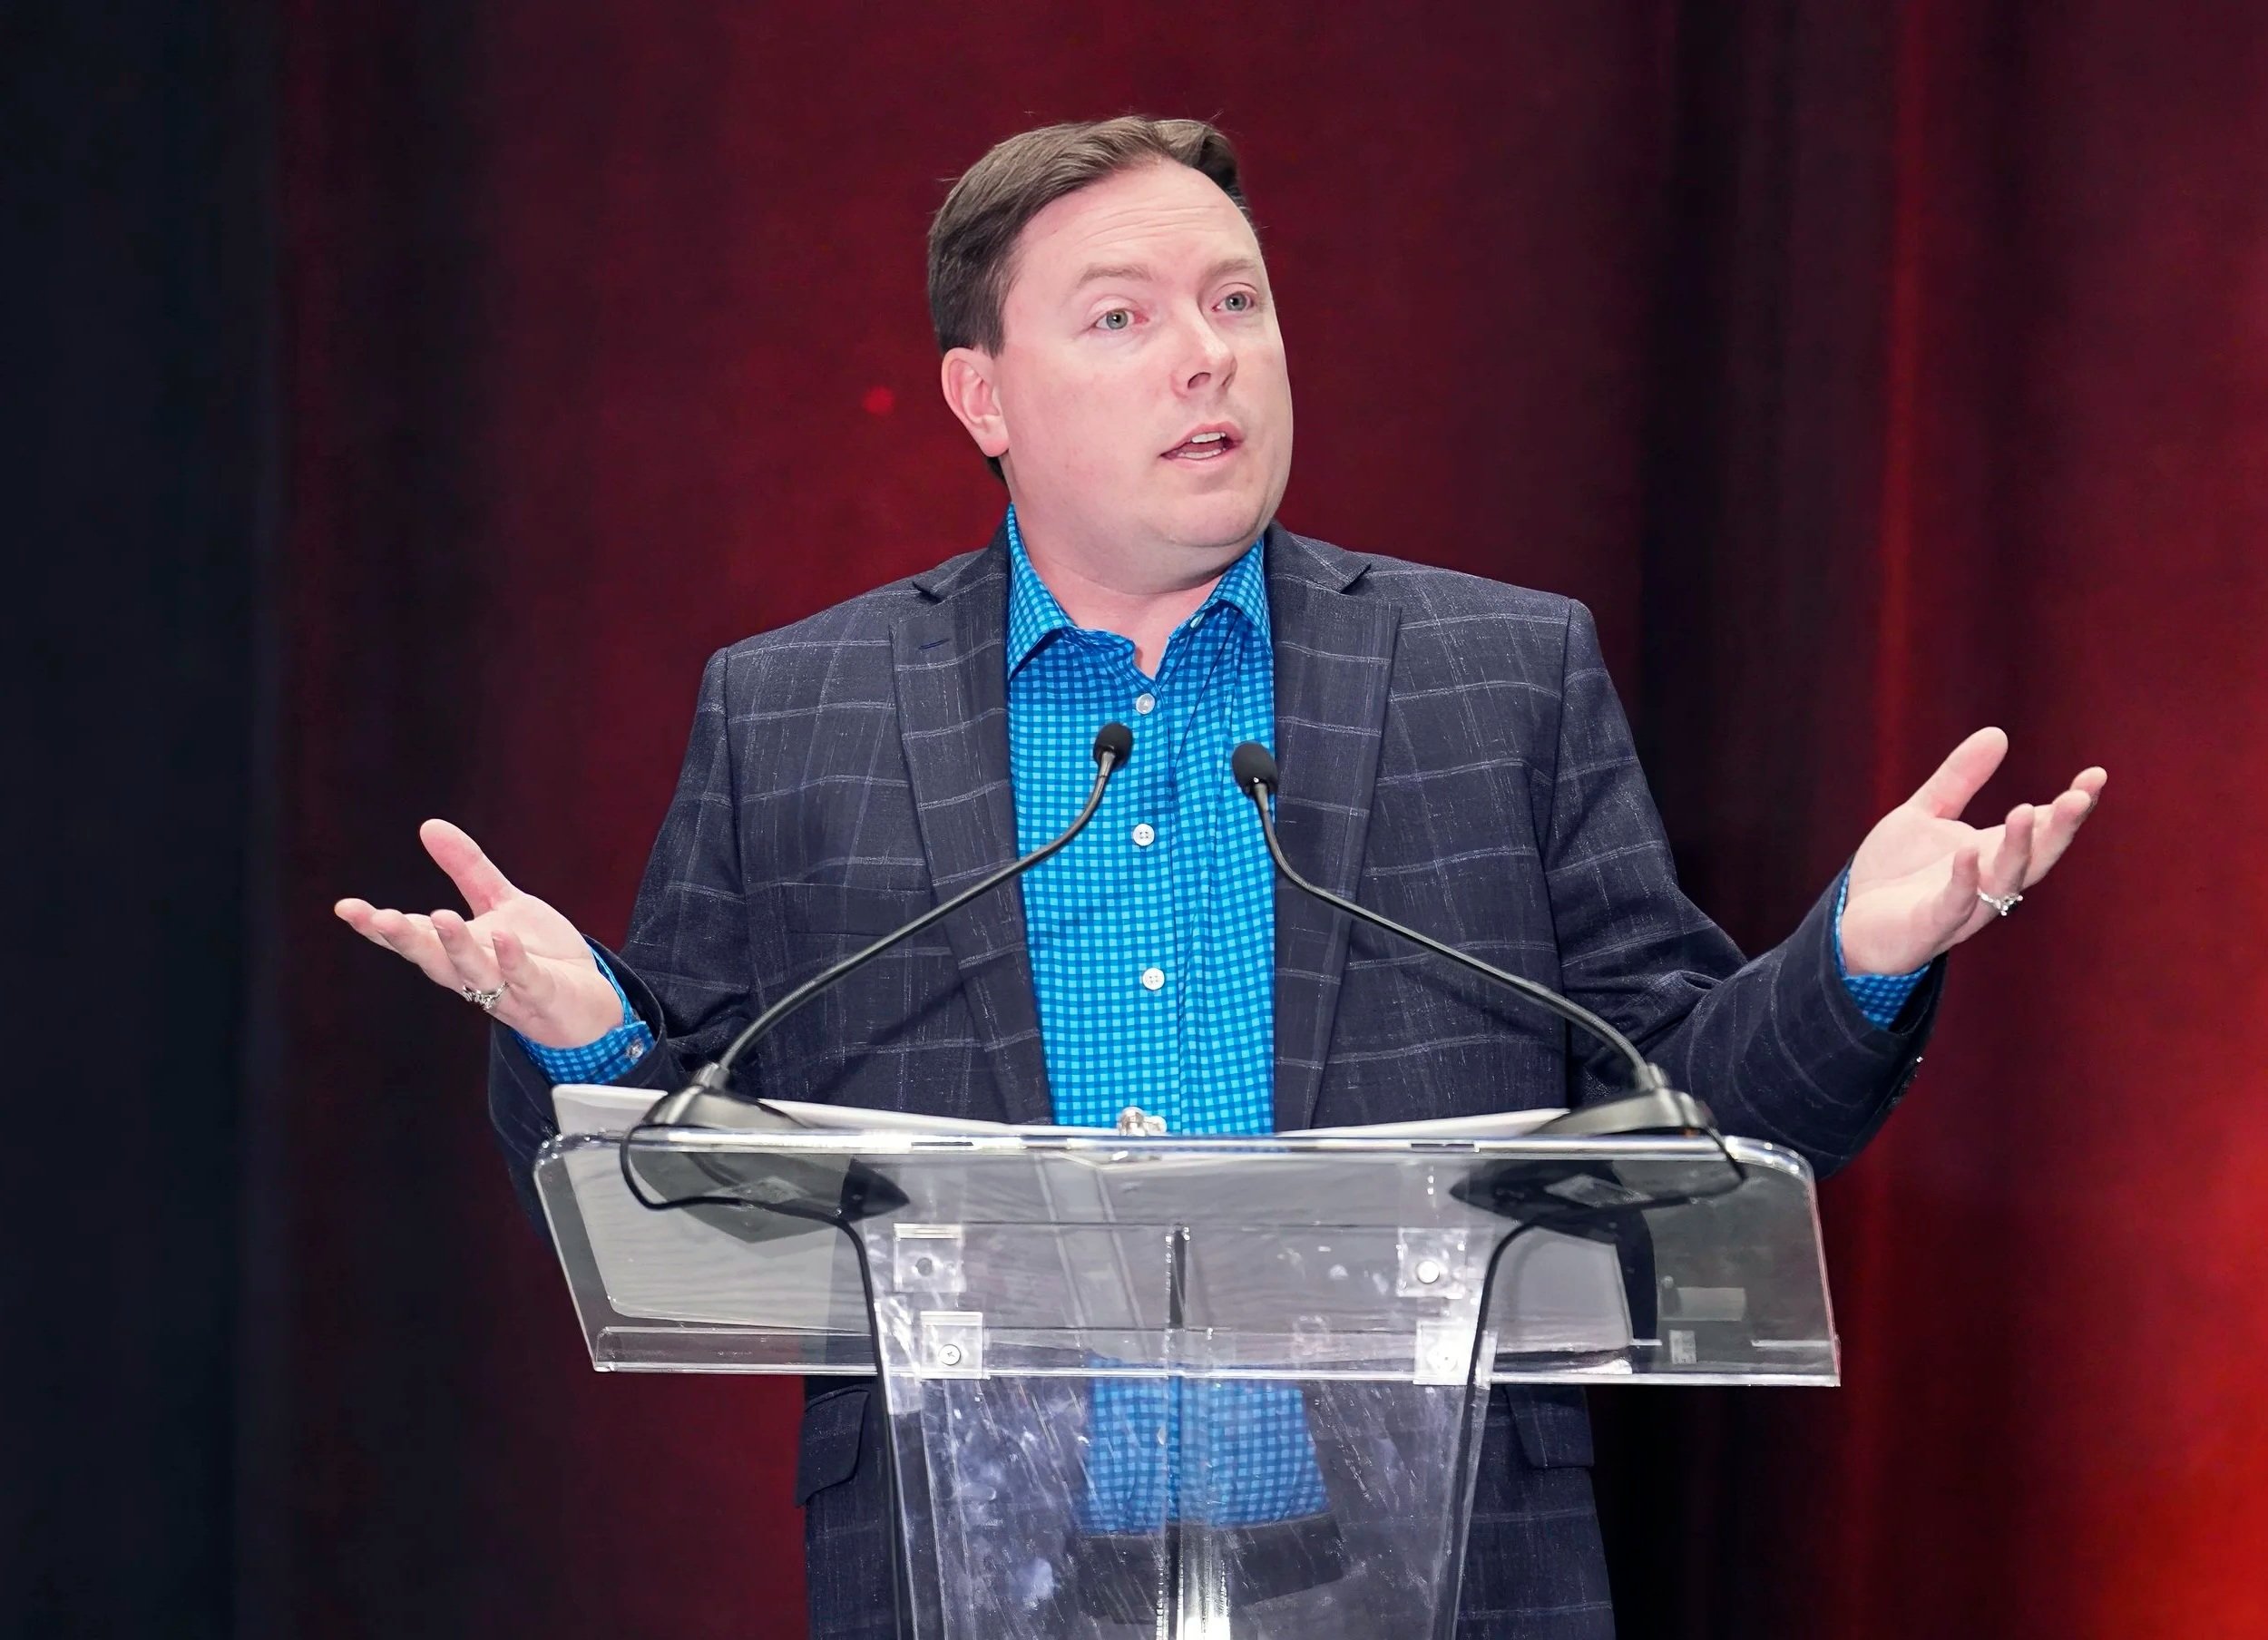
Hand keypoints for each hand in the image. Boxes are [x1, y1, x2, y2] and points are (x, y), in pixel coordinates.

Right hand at [334, 819, 626, 1047]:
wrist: (590, 1002)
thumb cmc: (538, 953)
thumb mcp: (501, 903)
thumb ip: (467, 868)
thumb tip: (428, 825)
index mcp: (458, 951)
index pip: (414, 937)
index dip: (379, 926)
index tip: (347, 908)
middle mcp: (474, 974)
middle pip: (433, 959)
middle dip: (406, 939)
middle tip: (379, 918)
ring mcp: (507, 989)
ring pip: (474, 972)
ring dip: (455, 947)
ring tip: (439, 916)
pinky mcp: (543, 995)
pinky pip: (524, 980)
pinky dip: (512, 961)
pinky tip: (503, 937)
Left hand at [1838, 727, 2106, 974]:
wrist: (1852, 923)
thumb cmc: (1896, 872)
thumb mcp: (1926, 813)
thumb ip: (1959, 778)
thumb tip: (1998, 732)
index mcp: (1994, 852)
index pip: (2043, 827)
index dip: (2072, 805)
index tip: (2096, 775)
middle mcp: (1989, 881)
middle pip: (2037, 856)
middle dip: (2061, 828)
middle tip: (2081, 796)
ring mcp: (1964, 906)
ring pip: (2003, 880)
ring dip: (2017, 848)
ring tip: (2024, 811)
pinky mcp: (1931, 926)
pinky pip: (1953, 905)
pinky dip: (1964, 881)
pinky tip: (1968, 852)